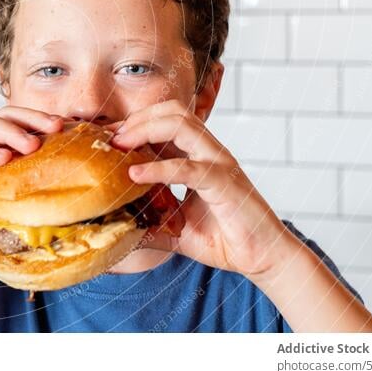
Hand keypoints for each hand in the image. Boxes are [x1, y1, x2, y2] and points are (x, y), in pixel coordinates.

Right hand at [0, 107, 63, 266]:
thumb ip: (11, 221)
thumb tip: (49, 232)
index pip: (16, 130)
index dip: (41, 127)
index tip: (69, 132)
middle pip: (4, 118)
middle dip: (32, 118)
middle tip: (58, 127)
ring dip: (11, 131)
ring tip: (33, 144)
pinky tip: (2, 156)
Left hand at [109, 100, 288, 279]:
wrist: (265, 259)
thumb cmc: (226, 240)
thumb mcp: (177, 229)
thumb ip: (152, 222)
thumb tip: (120, 228)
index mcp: (199, 156)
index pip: (165, 121)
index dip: (134, 124)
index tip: (106, 138)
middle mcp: (209, 152)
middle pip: (172, 111)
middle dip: (136, 119)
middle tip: (109, 139)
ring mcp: (218, 164)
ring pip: (182, 125)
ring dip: (144, 130)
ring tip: (119, 146)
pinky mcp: (224, 183)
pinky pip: (188, 167)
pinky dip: (158, 168)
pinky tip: (135, 174)